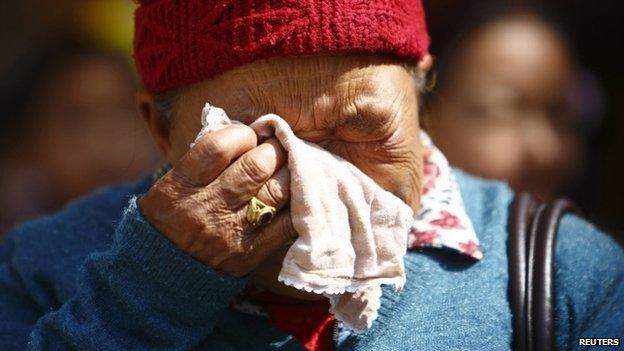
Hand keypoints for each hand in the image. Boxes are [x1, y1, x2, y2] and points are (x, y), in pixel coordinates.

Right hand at [139, 124, 294, 276]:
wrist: (160, 277)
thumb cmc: (168, 220)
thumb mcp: (172, 185)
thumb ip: (204, 160)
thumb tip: (245, 133)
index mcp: (181, 186)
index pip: (220, 146)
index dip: (243, 134)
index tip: (250, 136)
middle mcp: (206, 208)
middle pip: (256, 167)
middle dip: (274, 149)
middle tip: (279, 147)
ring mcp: (230, 234)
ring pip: (277, 192)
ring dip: (291, 173)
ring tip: (291, 167)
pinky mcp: (250, 255)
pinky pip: (287, 225)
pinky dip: (298, 206)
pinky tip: (297, 196)